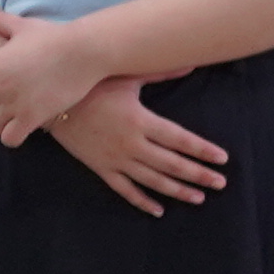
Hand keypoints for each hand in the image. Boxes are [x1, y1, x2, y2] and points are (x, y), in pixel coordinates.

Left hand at [0, 14, 115, 146]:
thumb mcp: (23, 27)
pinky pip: (10, 138)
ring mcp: (13, 103)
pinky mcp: (31, 117)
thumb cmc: (54, 37)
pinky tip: (25, 129)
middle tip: (8, 110)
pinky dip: (13, 138)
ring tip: (16, 121)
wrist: (83, 50)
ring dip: (3, 127)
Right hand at [44, 75, 230, 216]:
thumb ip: (161, 72)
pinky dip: (141, 201)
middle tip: (220, 183)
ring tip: (198, 198)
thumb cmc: (91, 85)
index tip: (222, 159)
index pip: (180, 140)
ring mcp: (115, 159)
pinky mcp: (101, 168)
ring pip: (152, 180)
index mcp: (140, 121)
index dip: (202, 150)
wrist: (51, 104)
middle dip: (198, 174)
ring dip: (177, 190)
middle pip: (171, 164)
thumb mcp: (128, 76)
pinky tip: (158, 210)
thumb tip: (191, 63)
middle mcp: (131, 144)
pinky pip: (124, 189)